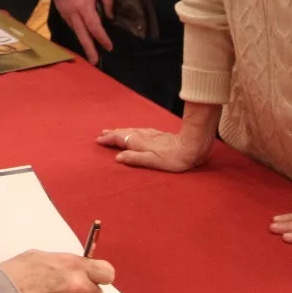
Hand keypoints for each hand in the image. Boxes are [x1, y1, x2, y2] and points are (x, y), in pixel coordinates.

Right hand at [0, 250, 114, 292]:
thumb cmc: (15, 275)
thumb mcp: (40, 256)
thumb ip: (63, 264)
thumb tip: (71, 269)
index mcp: (75, 268)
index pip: (107, 273)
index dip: (100, 275)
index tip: (94, 275)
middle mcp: (78, 290)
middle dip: (85, 292)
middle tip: (65, 289)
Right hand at [52, 0, 113, 63]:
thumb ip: (108, 0)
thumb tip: (110, 16)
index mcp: (84, 6)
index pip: (95, 27)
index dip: (103, 38)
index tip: (109, 47)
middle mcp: (72, 12)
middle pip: (82, 34)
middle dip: (89, 49)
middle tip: (94, 61)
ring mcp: (64, 11)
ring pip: (75, 30)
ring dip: (82, 40)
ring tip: (89, 50)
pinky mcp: (59, 8)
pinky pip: (69, 23)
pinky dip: (77, 30)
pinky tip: (82, 33)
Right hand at [96, 126, 211, 172]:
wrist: (192, 147)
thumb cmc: (174, 159)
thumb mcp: (153, 162)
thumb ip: (135, 159)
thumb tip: (118, 157)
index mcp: (140, 143)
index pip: (120, 139)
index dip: (109, 139)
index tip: (99, 140)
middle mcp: (144, 136)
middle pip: (125, 133)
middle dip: (113, 133)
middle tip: (102, 133)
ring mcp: (152, 134)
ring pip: (132, 131)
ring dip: (122, 131)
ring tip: (114, 131)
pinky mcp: (159, 134)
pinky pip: (141, 130)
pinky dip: (133, 130)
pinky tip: (135, 131)